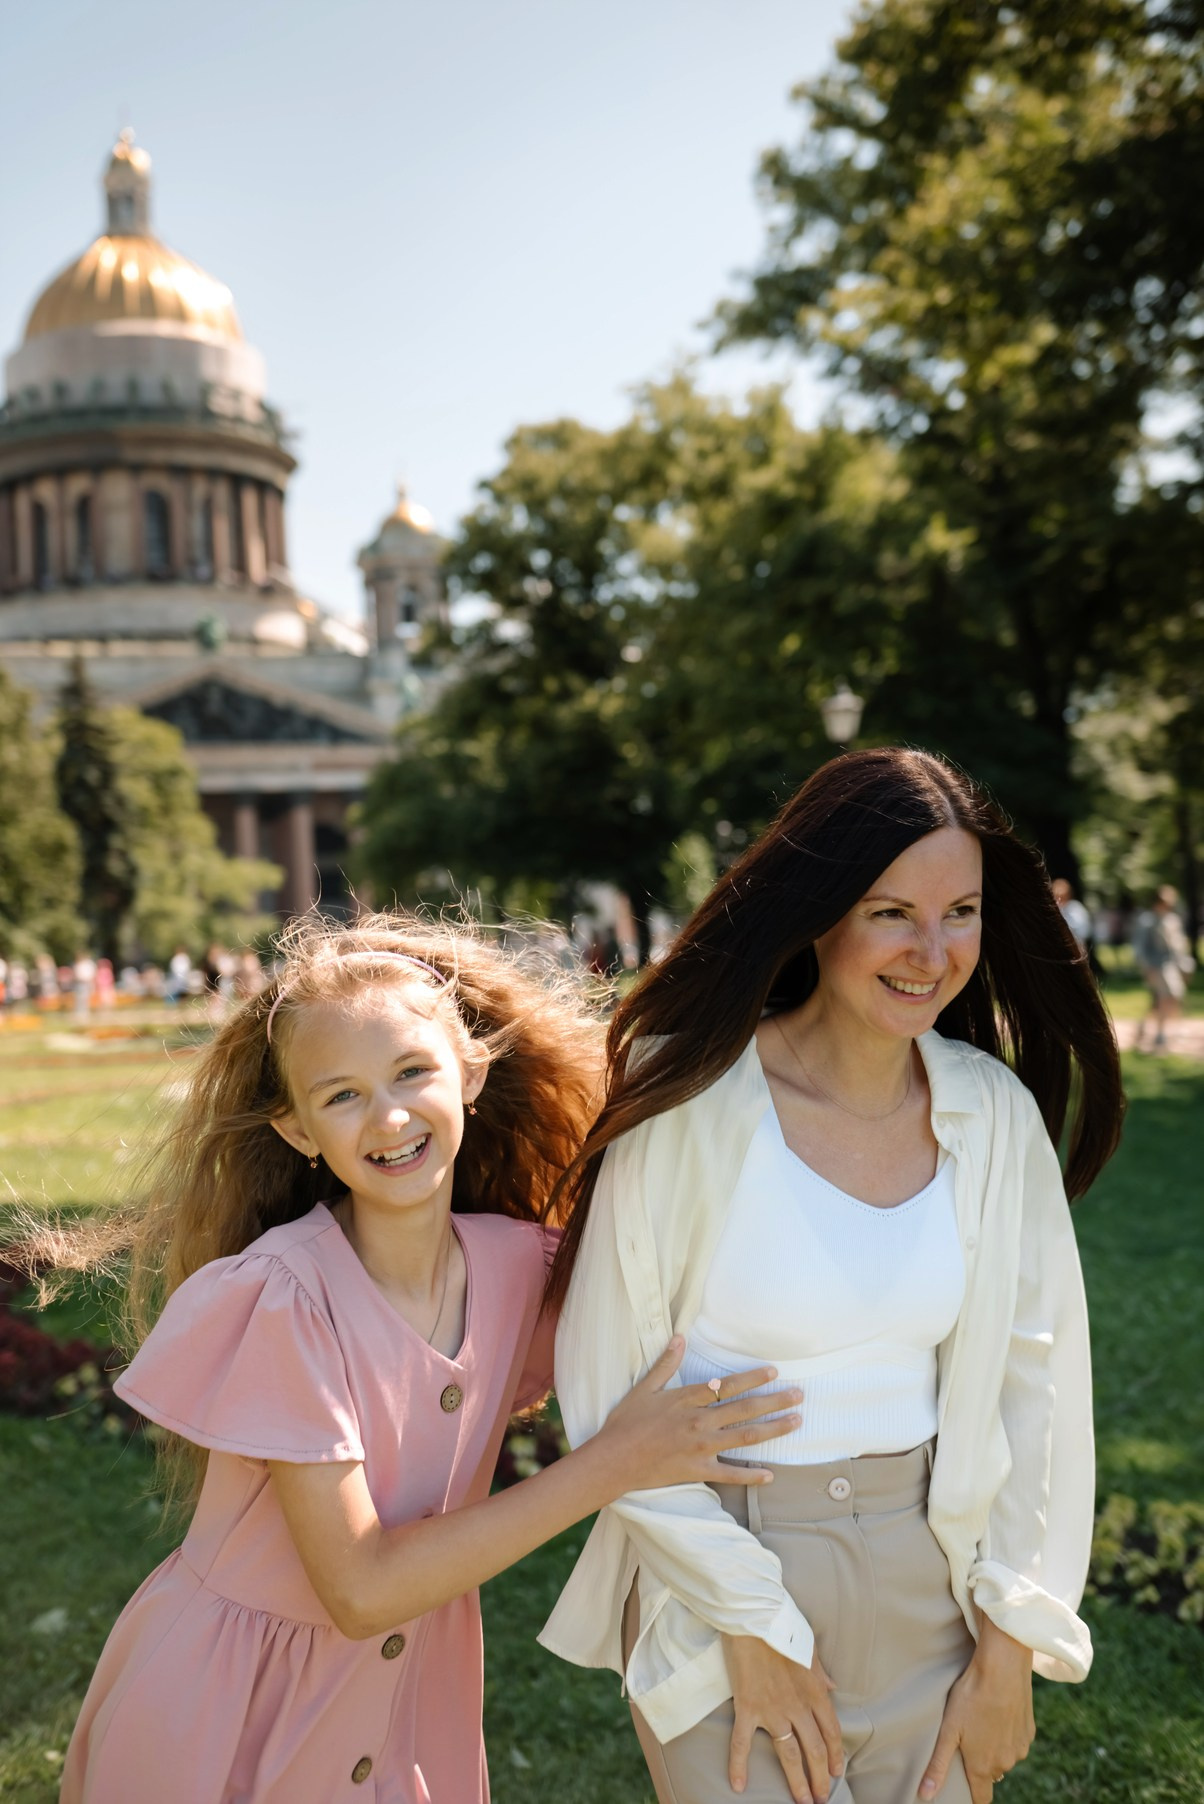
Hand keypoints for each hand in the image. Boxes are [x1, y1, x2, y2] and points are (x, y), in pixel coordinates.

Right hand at [598, 1338, 802, 1493]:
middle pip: (745, 1408)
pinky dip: (751, 1476)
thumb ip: (665, 1364)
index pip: (728, 1385)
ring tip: (796, 1422)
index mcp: (688, 1399)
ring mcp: (702, 1448)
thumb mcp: (644, 1388)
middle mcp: (700, 1422)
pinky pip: (730, 1474)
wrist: (614, 1460)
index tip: (774, 1371)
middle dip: (775, 1400)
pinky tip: (770, 1475)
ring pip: (745, 1437)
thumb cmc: (626, 1422)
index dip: (753, 1377)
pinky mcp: (698, 1471)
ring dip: (773, 1429)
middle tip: (799, 1395)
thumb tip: (679, 1337)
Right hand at [723, 1631, 843, 1803]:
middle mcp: (798, 1705)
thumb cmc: (781, 1625)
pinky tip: (739, 1785)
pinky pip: (742, 1743)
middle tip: (821, 1798)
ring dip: (797, 1781)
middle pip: (814, 1750)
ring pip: (789, 1754)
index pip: (831, 1732)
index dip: (835, 1756)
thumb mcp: (809, 1647)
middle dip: (819, 1778)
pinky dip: (739, 1765)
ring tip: (802, 1801)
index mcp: (815, 1690)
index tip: (835, 1773)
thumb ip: (820, 1672)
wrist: (751, 1615)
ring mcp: (772, 1709)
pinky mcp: (747, 1707)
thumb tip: (832, 1687)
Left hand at [919, 1620, 1033, 1801]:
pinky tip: (996, 1712)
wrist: (1003, 1668)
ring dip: (993, 1747)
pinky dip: (1006, 1732)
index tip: (966, 1791)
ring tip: (980, 1722)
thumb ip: (938, 1765)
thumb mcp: (949, 1730)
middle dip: (979, 1763)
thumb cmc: (971, 1697)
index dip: (973, 1797)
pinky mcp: (1029, 1731)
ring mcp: (1020, 1747)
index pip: (981, 1797)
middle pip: (990, 1773)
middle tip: (966, 1739)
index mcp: (984, 1767)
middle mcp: (1005, 1763)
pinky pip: (1015, 1739)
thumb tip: (925, 1795)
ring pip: (1004, 1756)